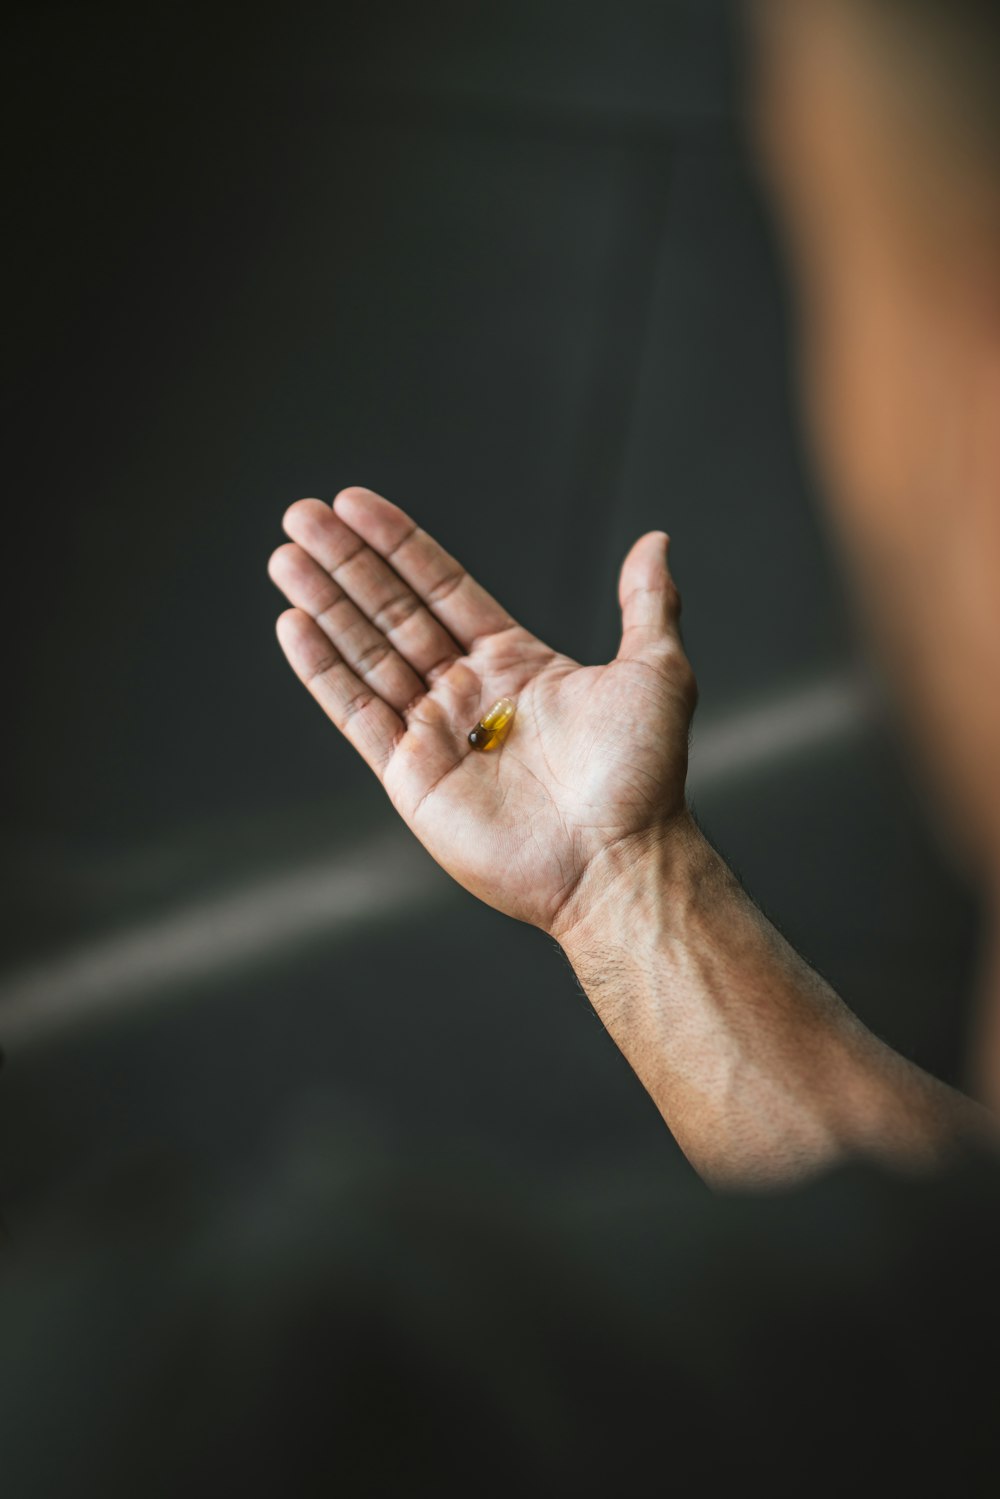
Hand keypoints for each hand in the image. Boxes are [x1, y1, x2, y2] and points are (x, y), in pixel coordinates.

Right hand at [268, 488, 697, 936]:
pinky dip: (323, 669)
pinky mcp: (411, 777)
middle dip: (347, 563)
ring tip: (283, 555)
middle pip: (393, 612)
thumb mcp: (657, 671)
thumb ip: (645, 602)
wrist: (617, 859)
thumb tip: (655, 539)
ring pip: (366, 654)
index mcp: (516, 663)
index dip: (399, 545)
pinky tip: (292, 624)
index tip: (354, 503)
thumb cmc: (642, 775)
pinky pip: (356, 712)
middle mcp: (469, 693)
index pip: (442, 587)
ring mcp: (435, 734)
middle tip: (300, 514)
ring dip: (324, 603)